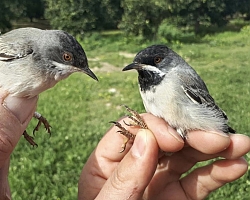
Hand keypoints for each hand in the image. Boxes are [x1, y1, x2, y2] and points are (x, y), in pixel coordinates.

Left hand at [79, 114, 249, 199]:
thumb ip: (124, 175)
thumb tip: (147, 138)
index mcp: (109, 161)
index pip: (132, 129)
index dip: (155, 127)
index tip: (174, 140)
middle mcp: (136, 164)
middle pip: (164, 138)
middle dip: (191, 134)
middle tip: (217, 138)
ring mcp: (159, 179)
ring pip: (186, 156)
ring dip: (212, 147)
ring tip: (238, 144)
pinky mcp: (178, 195)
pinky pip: (199, 181)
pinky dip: (218, 172)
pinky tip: (236, 165)